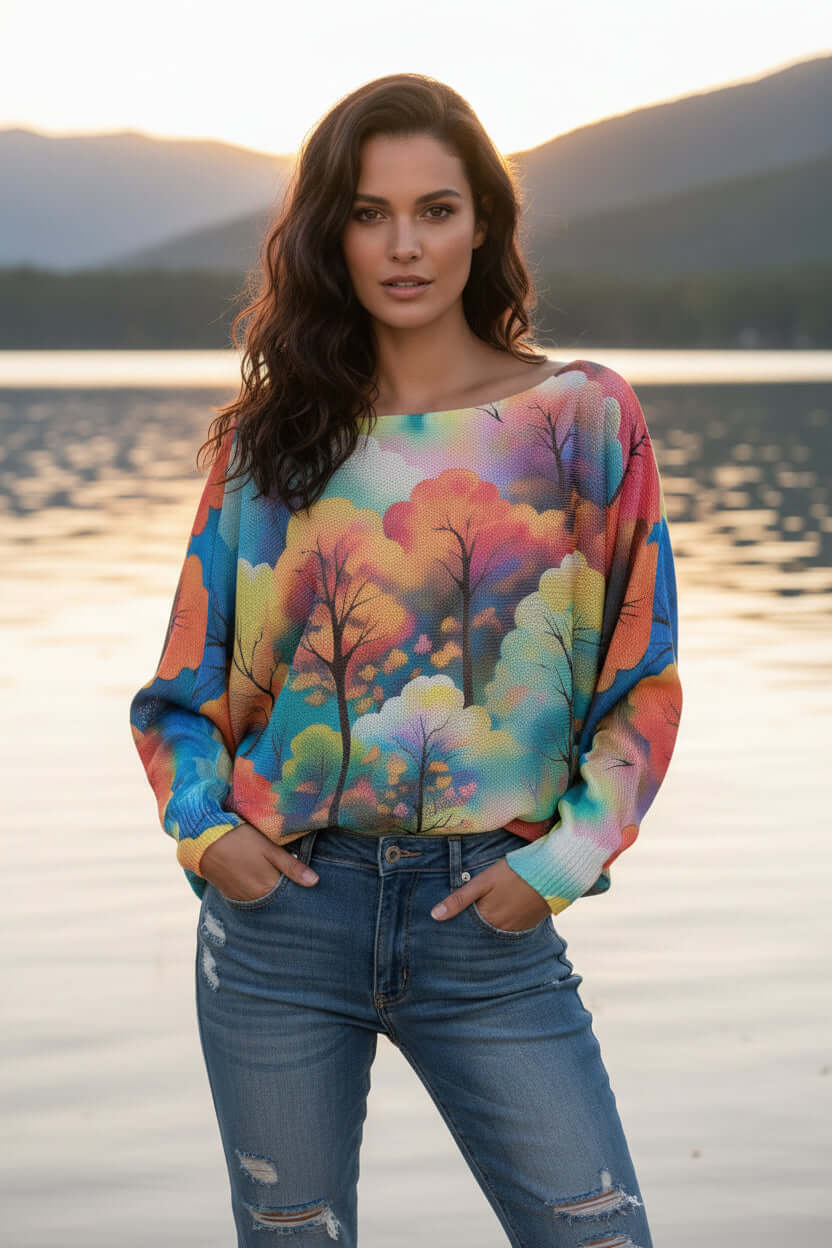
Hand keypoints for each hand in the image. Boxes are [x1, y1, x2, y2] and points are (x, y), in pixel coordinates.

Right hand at [199, 823, 318, 901]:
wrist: (204, 840)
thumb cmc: (240, 839)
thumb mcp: (269, 848)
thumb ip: (291, 866)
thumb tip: (315, 882)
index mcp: (268, 887)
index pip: (291, 896)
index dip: (300, 890)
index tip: (310, 886)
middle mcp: (255, 899)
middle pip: (278, 900)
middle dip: (287, 893)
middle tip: (296, 882)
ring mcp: (241, 898)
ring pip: (264, 901)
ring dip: (272, 894)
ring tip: (277, 879)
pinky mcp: (231, 895)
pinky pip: (251, 899)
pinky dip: (258, 893)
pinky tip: (260, 881)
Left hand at [430, 857, 550, 929]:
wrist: (550, 872)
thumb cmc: (512, 873)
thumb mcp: (482, 882)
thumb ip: (459, 899)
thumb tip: (434, 916)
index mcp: (487, 919)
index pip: (466, 928)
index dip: (458, 923)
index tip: (447, 923)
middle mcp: (501, 929)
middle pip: (481, 931)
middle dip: (472, 926)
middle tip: (468, 916)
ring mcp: (517, 929)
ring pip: (495, 930)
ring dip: (488, 925)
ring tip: (485, 912)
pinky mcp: (529, 925)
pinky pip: (511, 929)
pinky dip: (504, 923)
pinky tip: (502, 911)